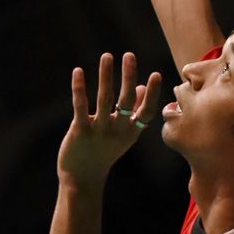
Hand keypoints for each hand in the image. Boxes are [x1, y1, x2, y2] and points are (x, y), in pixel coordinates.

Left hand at [57, 53, 162, 189]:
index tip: (155, 74)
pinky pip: (80, 106)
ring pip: (105, 99)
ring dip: (105, 76)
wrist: (82, 177)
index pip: (146, 110)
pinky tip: (78, 71)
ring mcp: (99, 130)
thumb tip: (141, 86)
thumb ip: (133, 111)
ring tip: (107, 56)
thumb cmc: (103, 153)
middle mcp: (117, 130)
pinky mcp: (80, 131)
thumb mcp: (123, 134)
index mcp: (131, 131)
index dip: (152, 93)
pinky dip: (79, 88)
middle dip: (128, 76)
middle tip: (129, 55)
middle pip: (126, 100)